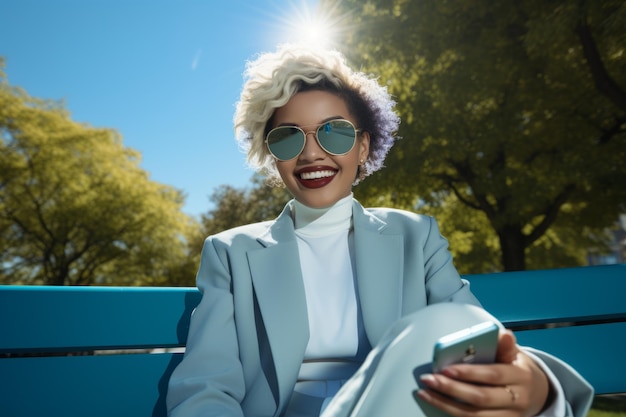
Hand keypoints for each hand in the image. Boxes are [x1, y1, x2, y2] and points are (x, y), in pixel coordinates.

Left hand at [416, 330, 550, 416]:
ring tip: (425, 392)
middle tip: (429, 379)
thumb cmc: (516, 368)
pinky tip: (437, 404)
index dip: (469, 373)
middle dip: (451, 389)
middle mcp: (517, 400)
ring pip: (474, 415)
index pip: (493, 375)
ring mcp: (509, 416)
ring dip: (446, 404)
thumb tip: (504, 334)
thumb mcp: (515, 354)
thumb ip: (504, 345)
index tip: (445, 368)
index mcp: (521, 377)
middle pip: (481, 398)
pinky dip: (453, 414)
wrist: (536, 394)